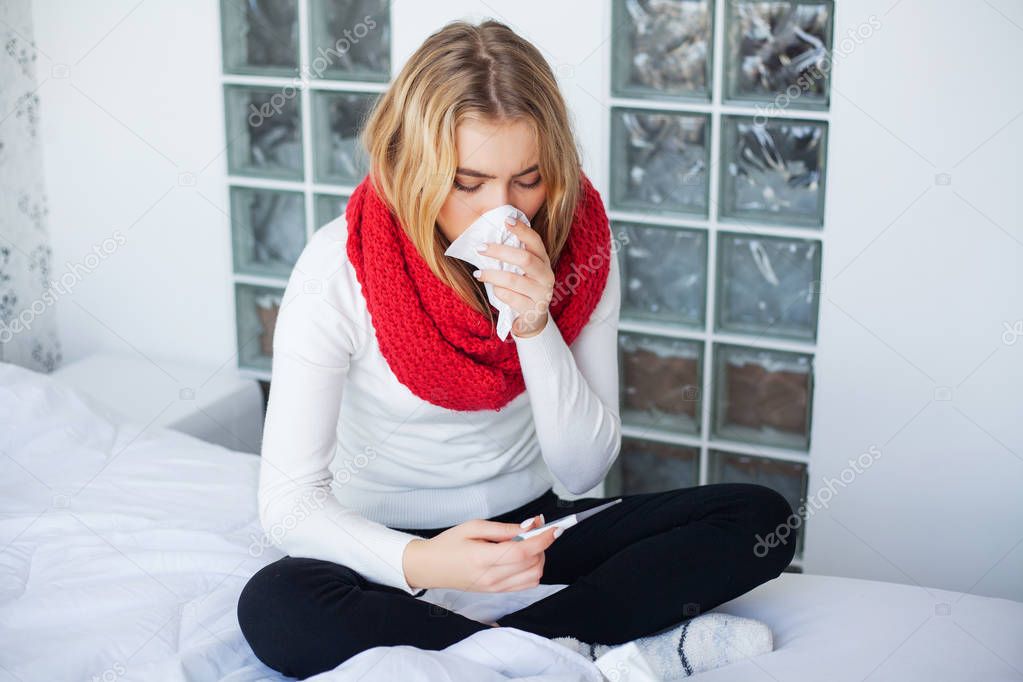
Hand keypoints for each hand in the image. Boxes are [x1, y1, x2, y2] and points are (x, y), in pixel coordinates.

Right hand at [402, 514, 556, 591]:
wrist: (430, 567)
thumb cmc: (449, 544)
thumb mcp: (474, 526)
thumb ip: (505, 528)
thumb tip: (531, 525)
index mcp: (483, 558)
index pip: (523, 551)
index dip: (543, 539)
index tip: (555, 527)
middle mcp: (491, 578)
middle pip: (533, 564)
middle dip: (542, 546)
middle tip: (535, 530)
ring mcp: (495, 588)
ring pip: (533, 576)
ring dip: (538, 558)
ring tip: (527, 544)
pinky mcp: (497, 592)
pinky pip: (526, 584)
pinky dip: (532, 569)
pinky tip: (523, 557)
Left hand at [474, 215, 553, 337]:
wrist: (532, 320)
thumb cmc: (522, 290)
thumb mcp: (521, 271)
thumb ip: (512, 257)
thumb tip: (488, 240)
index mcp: (543, 261)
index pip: (535, 241)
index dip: (522, 230)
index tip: (506, 220)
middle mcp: (546, 275)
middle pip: (524, 258)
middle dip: (499, 251)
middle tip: (480, 248)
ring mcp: (542, 293)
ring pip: (514, 279)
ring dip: (492, 275)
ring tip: (477, 273)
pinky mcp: (533, 309)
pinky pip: (511, 297)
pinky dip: (499, 292)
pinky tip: (493, 289)